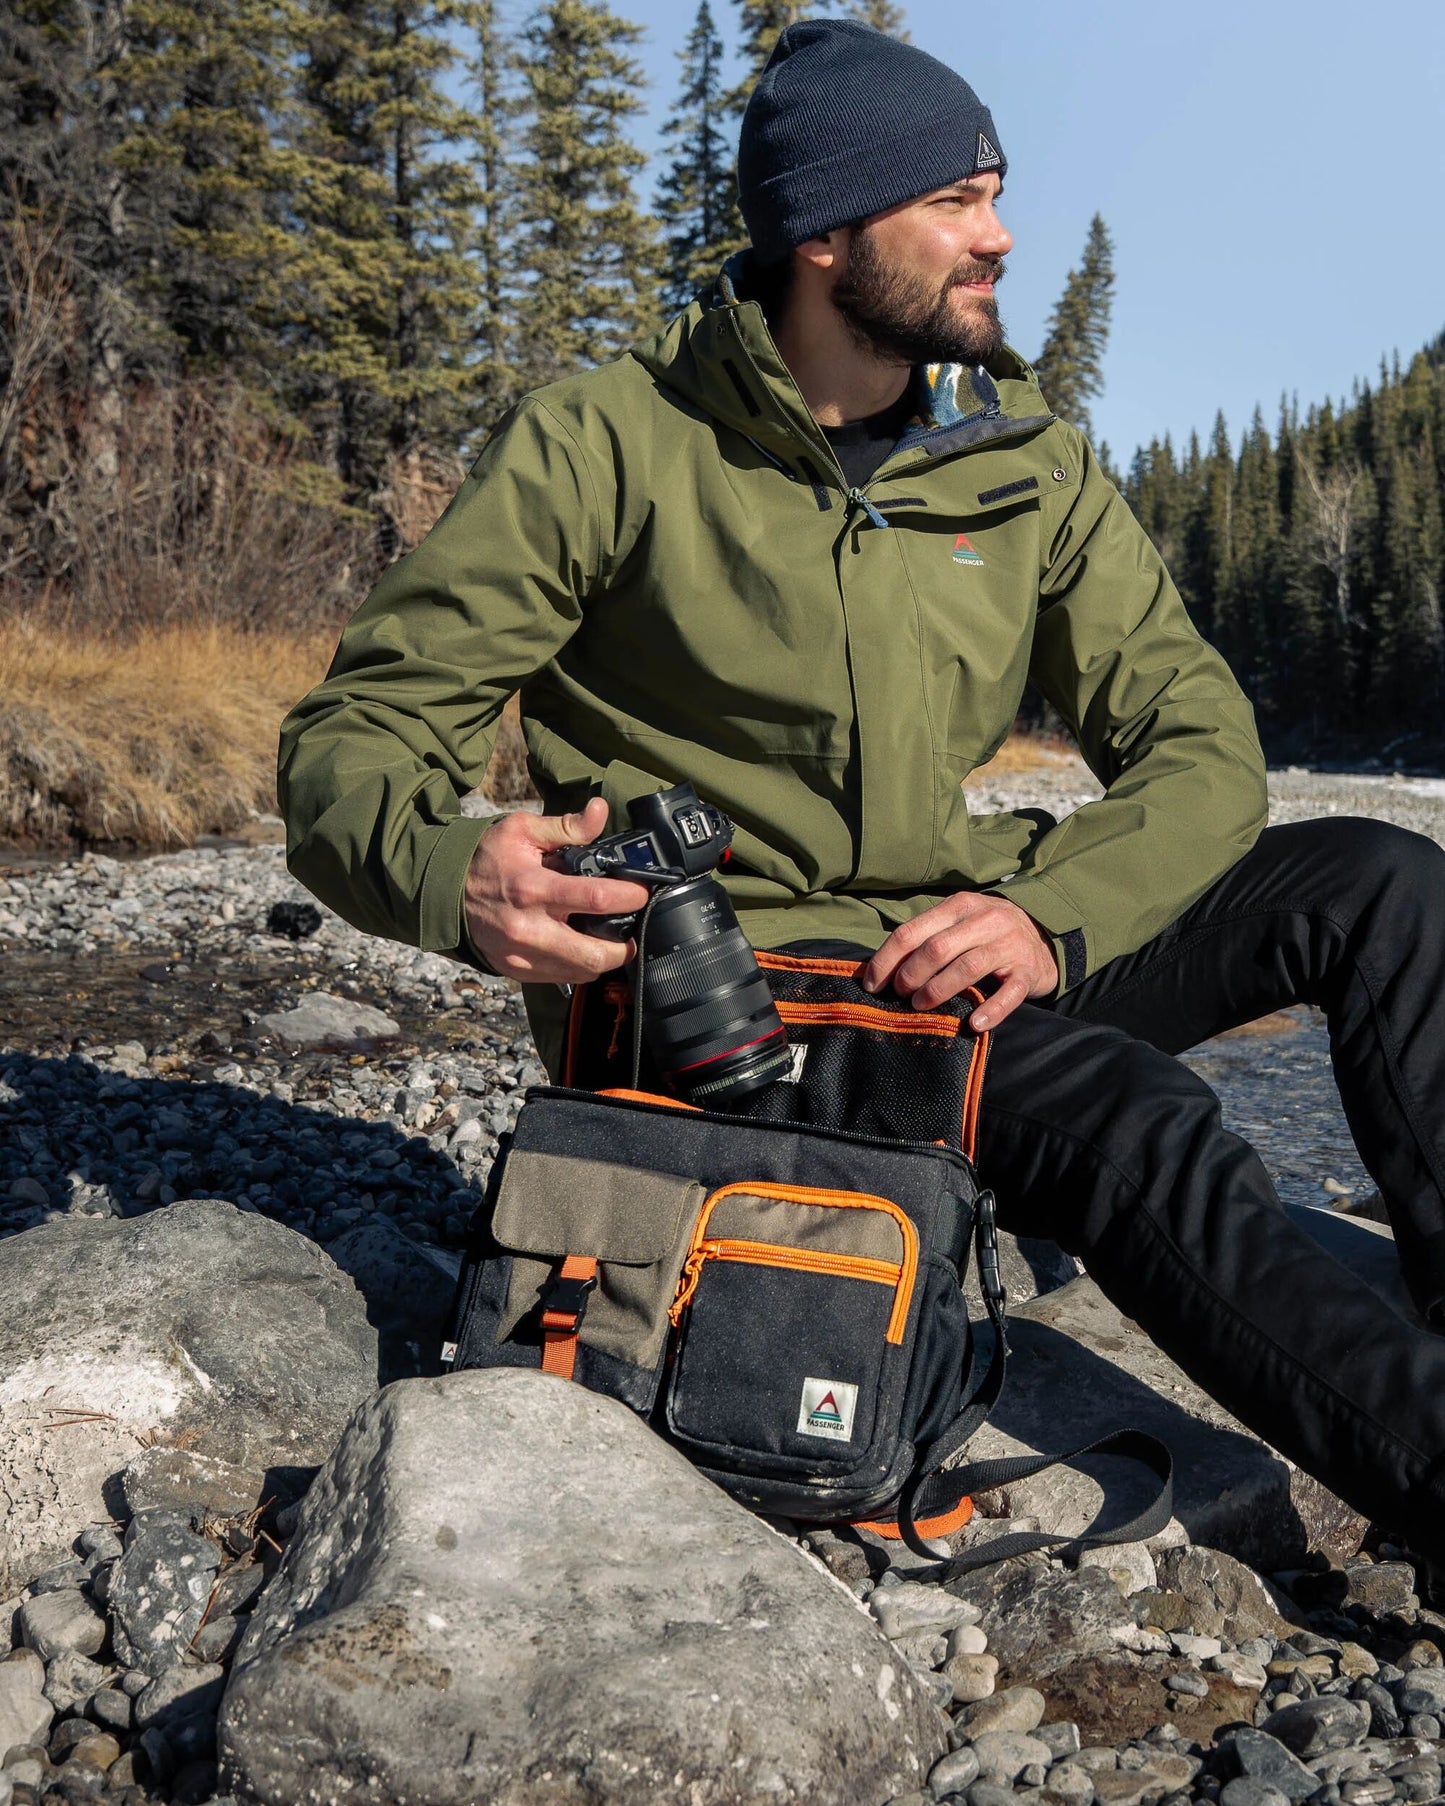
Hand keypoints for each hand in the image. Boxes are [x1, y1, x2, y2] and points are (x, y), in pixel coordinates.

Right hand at [463, 797, 650, 984]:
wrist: (446, 893)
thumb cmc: (486, 859)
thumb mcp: (522, 831)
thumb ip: (566, 826)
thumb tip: (599, 810)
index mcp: (532, 888)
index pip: (595, 898)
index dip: (629, 896)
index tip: (642, 892)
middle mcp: (528, 928)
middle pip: (594, 954)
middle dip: (624, 946)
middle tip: (633, 929)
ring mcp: (522, 954)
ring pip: (582, 971)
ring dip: (605, 958)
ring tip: (609, 938)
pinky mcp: (517, 970)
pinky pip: (563, 977)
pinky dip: (580, 966)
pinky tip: (582, 947)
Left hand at [859, 892, 1057, 1029]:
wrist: (1044, 935)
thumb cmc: (987, 932)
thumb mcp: (959, 921)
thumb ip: (926, 936)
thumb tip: (879, 966)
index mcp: (959, 906)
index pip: (912, 932)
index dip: (887, 960)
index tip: (872, 983)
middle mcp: (984, 921)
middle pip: (937, 948)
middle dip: (910, 975)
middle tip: (900, 995)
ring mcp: (1008, 946)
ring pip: (967, 967)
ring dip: (938, 990)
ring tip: (921, 1006)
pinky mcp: (1027, 972)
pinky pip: (1008, 994)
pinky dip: (990, 1010)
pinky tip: (973, 1024)